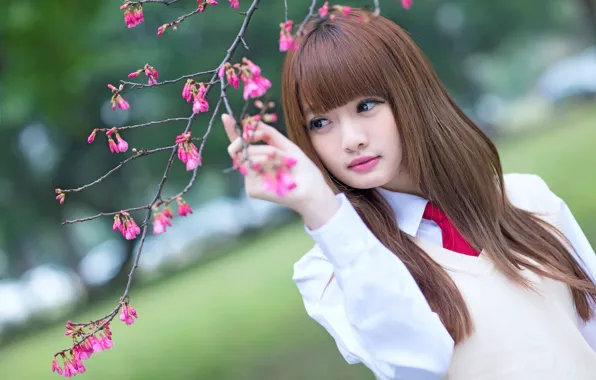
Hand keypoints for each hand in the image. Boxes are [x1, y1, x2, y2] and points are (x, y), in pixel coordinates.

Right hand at [222, 113, 338, 227]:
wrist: (311, 188)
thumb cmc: (301, 169)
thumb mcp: (286, 145)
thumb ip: (269, 133)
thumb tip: (252, 122)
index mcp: (259, 158)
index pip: (241, 144)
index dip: (232, 131)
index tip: (225, 117)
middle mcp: (252, 169)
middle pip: (236, 148)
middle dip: (244, 138)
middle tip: (251, 136)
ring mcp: (251, 180)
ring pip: (246, 155)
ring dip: (267, 151)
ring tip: (284, 159)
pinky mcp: (252, 189)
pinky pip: (252, 166)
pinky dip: (268, 161)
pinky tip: (279, 169)